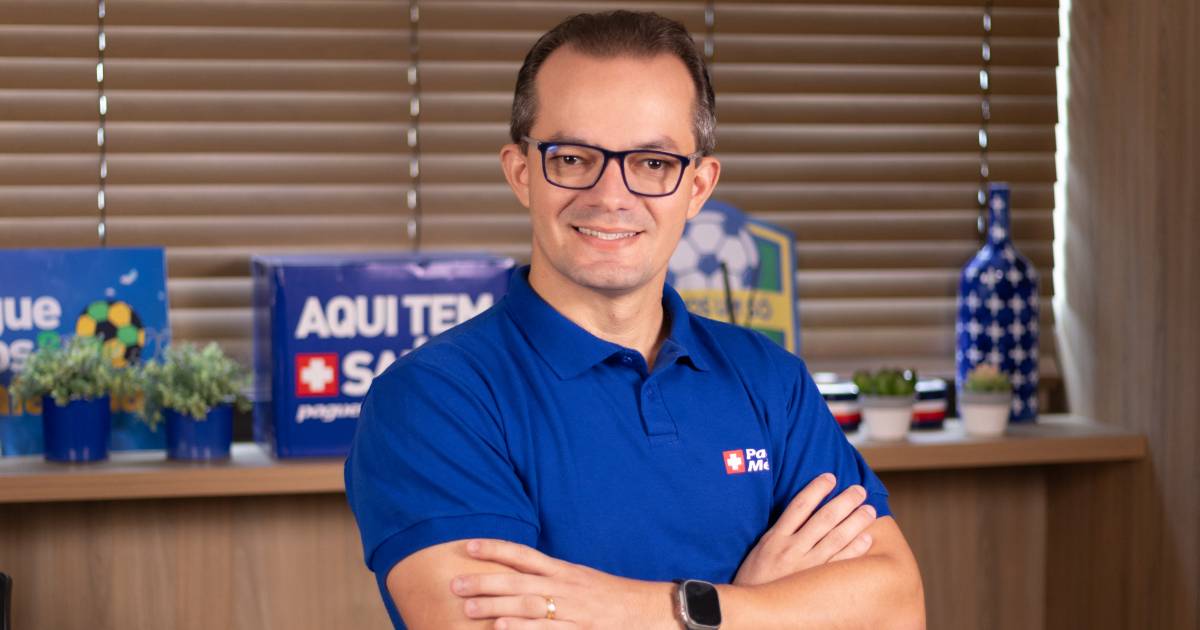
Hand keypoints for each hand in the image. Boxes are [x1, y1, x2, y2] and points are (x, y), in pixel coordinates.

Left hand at [451, 539, 673, 629]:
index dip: (495, 549)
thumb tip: (519, 571)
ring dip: (493, 606)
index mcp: (564, 570)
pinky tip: (498, 627)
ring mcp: (570, 609)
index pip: (524, 554)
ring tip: (466, 608)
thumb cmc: (611, 596)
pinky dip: (519, 628)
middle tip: (455, 582)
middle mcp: (564, 586)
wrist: (647, 611)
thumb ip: (552, 576)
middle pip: (517, 579)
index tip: (468, 546)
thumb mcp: (580, 579)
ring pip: (525, 605)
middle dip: (484, 580)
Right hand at [733, 473, 877, 585]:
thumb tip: (801, 513)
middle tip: (860, 490)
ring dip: (855, 521)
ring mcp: (805, 567)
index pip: (799, 505)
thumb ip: (780, 533)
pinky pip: (839, 563)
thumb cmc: (756, 579)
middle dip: (844, 501)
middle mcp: (791, 549)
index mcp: (775, 537)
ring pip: (835, 538)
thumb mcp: (761, 550)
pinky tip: (866, 539)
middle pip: (823, 518)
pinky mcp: (816, 583)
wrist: (750, 609)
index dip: (816, 488)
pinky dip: (854, 550)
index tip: (831, 477)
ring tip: (869, 510)